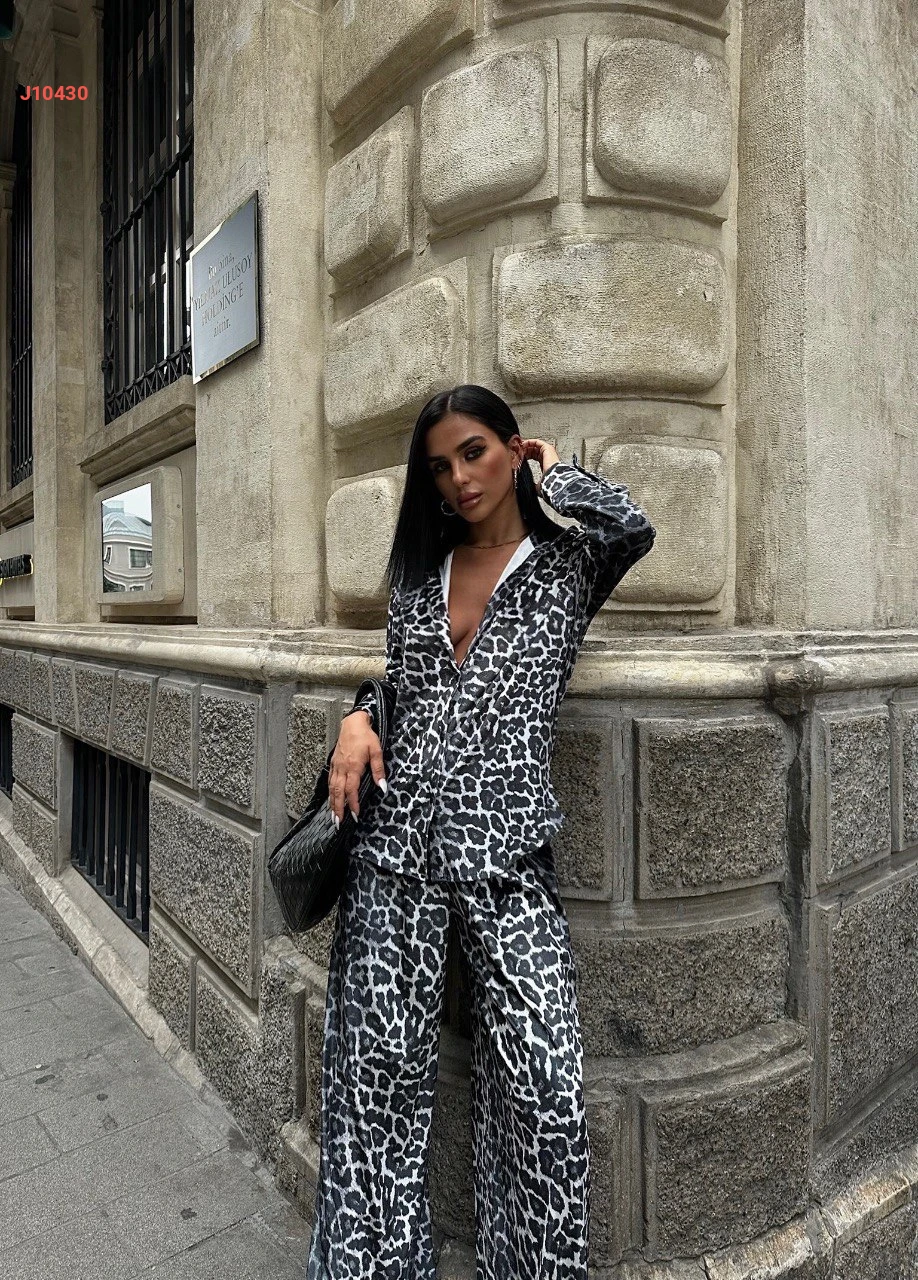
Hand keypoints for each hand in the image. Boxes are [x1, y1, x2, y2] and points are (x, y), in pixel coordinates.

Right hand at [328, 711, 385, 826]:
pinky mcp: (334, 763)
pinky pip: (330, 780)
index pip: (351, 790)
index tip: (355, 814)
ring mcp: (336, 766)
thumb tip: (382, 786)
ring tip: (333, 815)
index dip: (352, 803)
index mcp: (353, 766)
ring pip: (332, 788)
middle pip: (338, 792)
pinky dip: (329, 792)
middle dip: (338, 808)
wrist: (352, 723)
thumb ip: (379, 770)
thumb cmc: (365, 736)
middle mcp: (342, 768)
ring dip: (332, 803)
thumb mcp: (377, 751)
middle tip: (338, 822)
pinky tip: (331, 798)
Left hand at [516, 438, 561, 494]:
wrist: (552, 479)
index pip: (533, 457)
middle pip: (533, 450)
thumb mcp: (538, 484)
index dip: (525, 456)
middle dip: (524, 450)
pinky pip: (537, 442)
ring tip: (519, 448)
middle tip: (516, 452)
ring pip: (534, 445)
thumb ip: (534, 484)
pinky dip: (529, 442)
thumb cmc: (547, 482)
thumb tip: (529, 488)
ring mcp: (548, 452)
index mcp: (545, 464)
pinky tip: (523, 445)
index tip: (517, 457)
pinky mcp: (547, 448)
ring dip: (526, 446)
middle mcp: (546, 457)